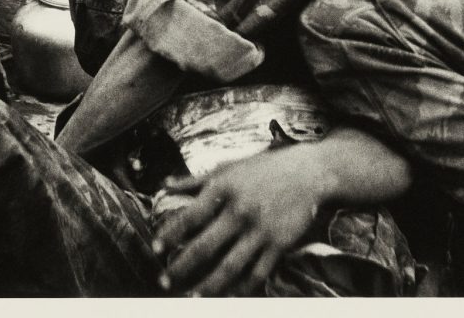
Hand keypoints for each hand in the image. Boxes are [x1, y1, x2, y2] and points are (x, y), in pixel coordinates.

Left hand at [152, 144, 325, 295]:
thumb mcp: (228, 167)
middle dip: (181, 266)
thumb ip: (194, 180)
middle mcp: (240, 211)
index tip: (155, 249)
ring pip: (229, 266)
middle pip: (204, 246)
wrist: (309, 172)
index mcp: (223, 189)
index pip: (189, 216)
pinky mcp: (279, 244)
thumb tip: (164, 185)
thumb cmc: (264, 167)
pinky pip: (258, 272)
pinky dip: (242, 288)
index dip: (169, 234)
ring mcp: (260, 230)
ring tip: (193, 296)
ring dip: (208, 285)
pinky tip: (228, 296)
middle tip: (164, 281)